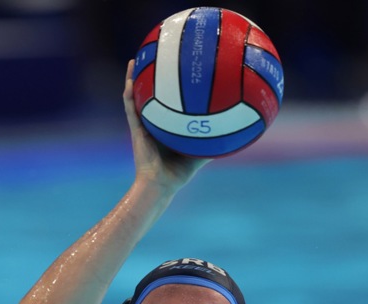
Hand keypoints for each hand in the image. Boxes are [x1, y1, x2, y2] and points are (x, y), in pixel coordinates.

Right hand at [122, 60, 208, 191]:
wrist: (160, 184)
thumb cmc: (180, 173)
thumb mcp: (201, 153)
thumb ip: (215, 142)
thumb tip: (238, 133)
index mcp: (167, 127)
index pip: (169, 103)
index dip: (172, 88)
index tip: (179, 69)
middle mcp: (154, 123)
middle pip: (152, 95)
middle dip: (152, 77)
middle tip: (157, 56)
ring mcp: (143, 125)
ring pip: (137, 97)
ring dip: (134, 78)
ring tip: (135, 59)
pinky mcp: (135, 129)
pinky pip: (131, 107)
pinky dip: (129, 92)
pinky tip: (129, 78)